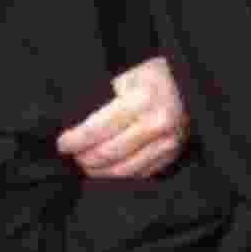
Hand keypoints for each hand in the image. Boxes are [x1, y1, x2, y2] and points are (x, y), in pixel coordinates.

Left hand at [56, 55, 190, 178]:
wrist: (188, 84)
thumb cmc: (152, 76)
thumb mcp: (126, 76)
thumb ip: (103, 99)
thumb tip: (75, 122)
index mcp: (141, 100)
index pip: (98, 129)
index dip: (75, 140)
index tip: (62, 143)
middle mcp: (156, 124)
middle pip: (108, 153)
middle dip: (83, 158)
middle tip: (71, 155)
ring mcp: (166, 143)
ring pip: (122, 170)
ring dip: (98, 171)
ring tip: (85, 165)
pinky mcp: (171, 155)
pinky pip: (138, 174)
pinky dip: (118, 175)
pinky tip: (106, 169)